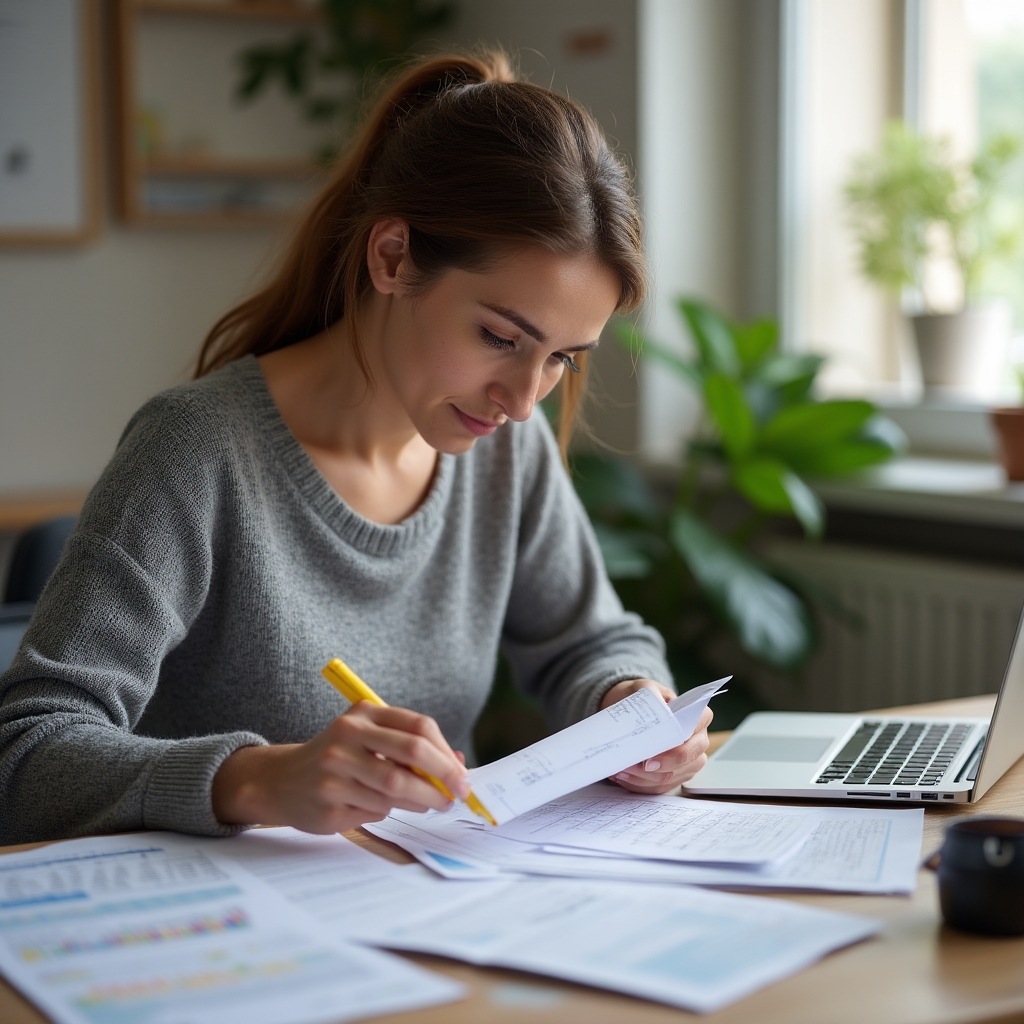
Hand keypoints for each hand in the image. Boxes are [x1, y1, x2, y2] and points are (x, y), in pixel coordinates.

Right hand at [212, 702, 469, 832]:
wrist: (282, 780)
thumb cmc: (339, 757)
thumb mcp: (371, 738)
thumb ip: (411, 747)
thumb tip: (458, 765)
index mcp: (364, 714)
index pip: (419, 728)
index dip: (446, 755)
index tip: (461, 777)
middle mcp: (347, 736)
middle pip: (412, 756)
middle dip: (442, 780)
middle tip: (456, 796)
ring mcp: (335, 770)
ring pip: (397, 790)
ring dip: (418, 802)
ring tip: (422, 803)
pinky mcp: (328, 802)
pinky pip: (376, 811)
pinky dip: (387, 812)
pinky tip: (376, 805)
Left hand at [599, 678, 712, 794]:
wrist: (630, 710)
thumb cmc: (641, 699)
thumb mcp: (644, 688)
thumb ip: (651, 694)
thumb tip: (657, 707)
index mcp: (697, 717)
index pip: (699, 727)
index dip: (680, 743)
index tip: (656, 752)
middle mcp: (698, 741)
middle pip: (688, 759)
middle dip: (662, 766)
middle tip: (639, 765)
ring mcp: (688, 762)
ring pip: (672, 777)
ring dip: (645, 778)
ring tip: (622, 770)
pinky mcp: (674, 776)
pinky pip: (659, 787)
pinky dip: (639, 785)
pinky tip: (623, 776)